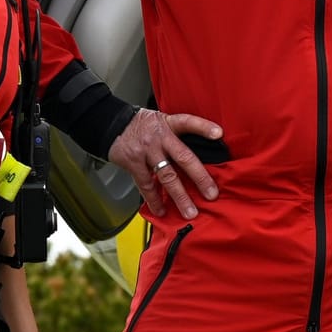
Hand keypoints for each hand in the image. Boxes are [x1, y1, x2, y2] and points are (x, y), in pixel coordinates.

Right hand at [107, 108, 221, 219]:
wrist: (112, 124)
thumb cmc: (142, 124)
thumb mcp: (161, 120)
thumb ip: (177, 134)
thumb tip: (201, 149)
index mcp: (169, 124)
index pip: (188, 123)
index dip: (203, 127)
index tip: (218, 134)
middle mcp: (160, 138)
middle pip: (183, 157)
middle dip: (199, 177)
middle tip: (211, 194)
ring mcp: (146, 151)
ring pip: (166, 176)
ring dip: (179, 196)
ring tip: (189, 211)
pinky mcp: (133, 163)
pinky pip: (146, 185)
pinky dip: (154, 200)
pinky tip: (161, 210)